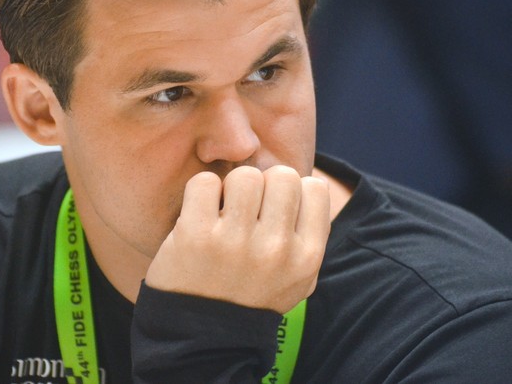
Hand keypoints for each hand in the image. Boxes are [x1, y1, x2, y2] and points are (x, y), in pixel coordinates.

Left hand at [145, 165, 330, 313]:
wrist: (200, 335)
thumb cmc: (250, 296)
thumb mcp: (296, 279)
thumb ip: (310, 236)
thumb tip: (312, 184)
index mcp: (306, 258)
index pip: (315, 187)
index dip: (293, 191)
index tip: (274, 209)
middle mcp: (276, 249)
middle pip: (281, 175)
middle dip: (263, 185)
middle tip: (246, 208)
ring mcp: (235, 242)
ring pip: (245, 175)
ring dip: (231, 187)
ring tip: (223, 211)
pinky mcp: (196, 236)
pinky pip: (205, 182)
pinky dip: (201, 191)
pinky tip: (200, 212)